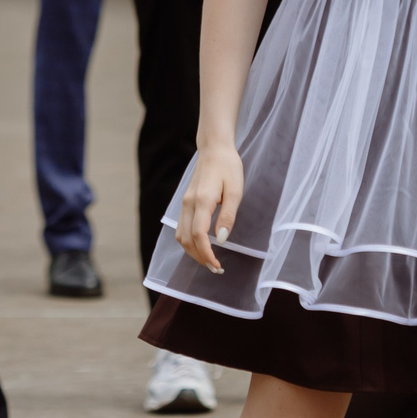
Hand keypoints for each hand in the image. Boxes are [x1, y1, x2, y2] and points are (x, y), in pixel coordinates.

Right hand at [177, 145, 243, 272]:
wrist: (214, 149)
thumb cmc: (229, 168)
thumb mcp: (236, 191)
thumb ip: (228, 216)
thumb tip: (222, 239)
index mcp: (202, 201)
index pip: (199, 235)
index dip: (207, 254)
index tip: (217, 266)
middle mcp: (188, 204)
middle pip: (187, 240)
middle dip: (199, 258)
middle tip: (216, 268)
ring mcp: (184, 203)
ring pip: (180, 236)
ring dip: (192, 252)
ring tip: (208, 260)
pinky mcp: (185, 203)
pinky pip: (181, 228)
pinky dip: (188, 242)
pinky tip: (200, 246)